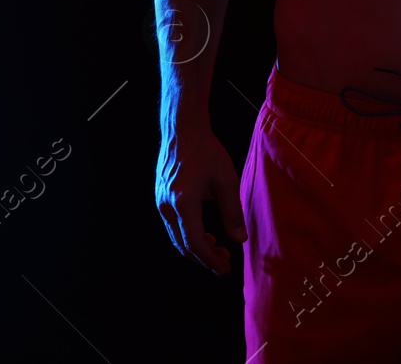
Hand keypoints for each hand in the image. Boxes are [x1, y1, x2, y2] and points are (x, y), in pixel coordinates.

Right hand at [156, 124, 246, 274]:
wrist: (183, 131)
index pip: (195, 243)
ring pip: (177, 237)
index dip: (210, 259)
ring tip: (218, 249)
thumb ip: (232, 211)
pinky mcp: (161, 198)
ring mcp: (161, 203)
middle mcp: (167, 208)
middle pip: (183, 245)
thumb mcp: (226, 181)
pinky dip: (188, 235)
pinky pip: (174, 226)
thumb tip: (240, 239)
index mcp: (183, 204)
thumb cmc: (207, 152)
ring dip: (196, 248)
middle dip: (204, 258)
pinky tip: (206, 234)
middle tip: (224, 264)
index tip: (224, 269)